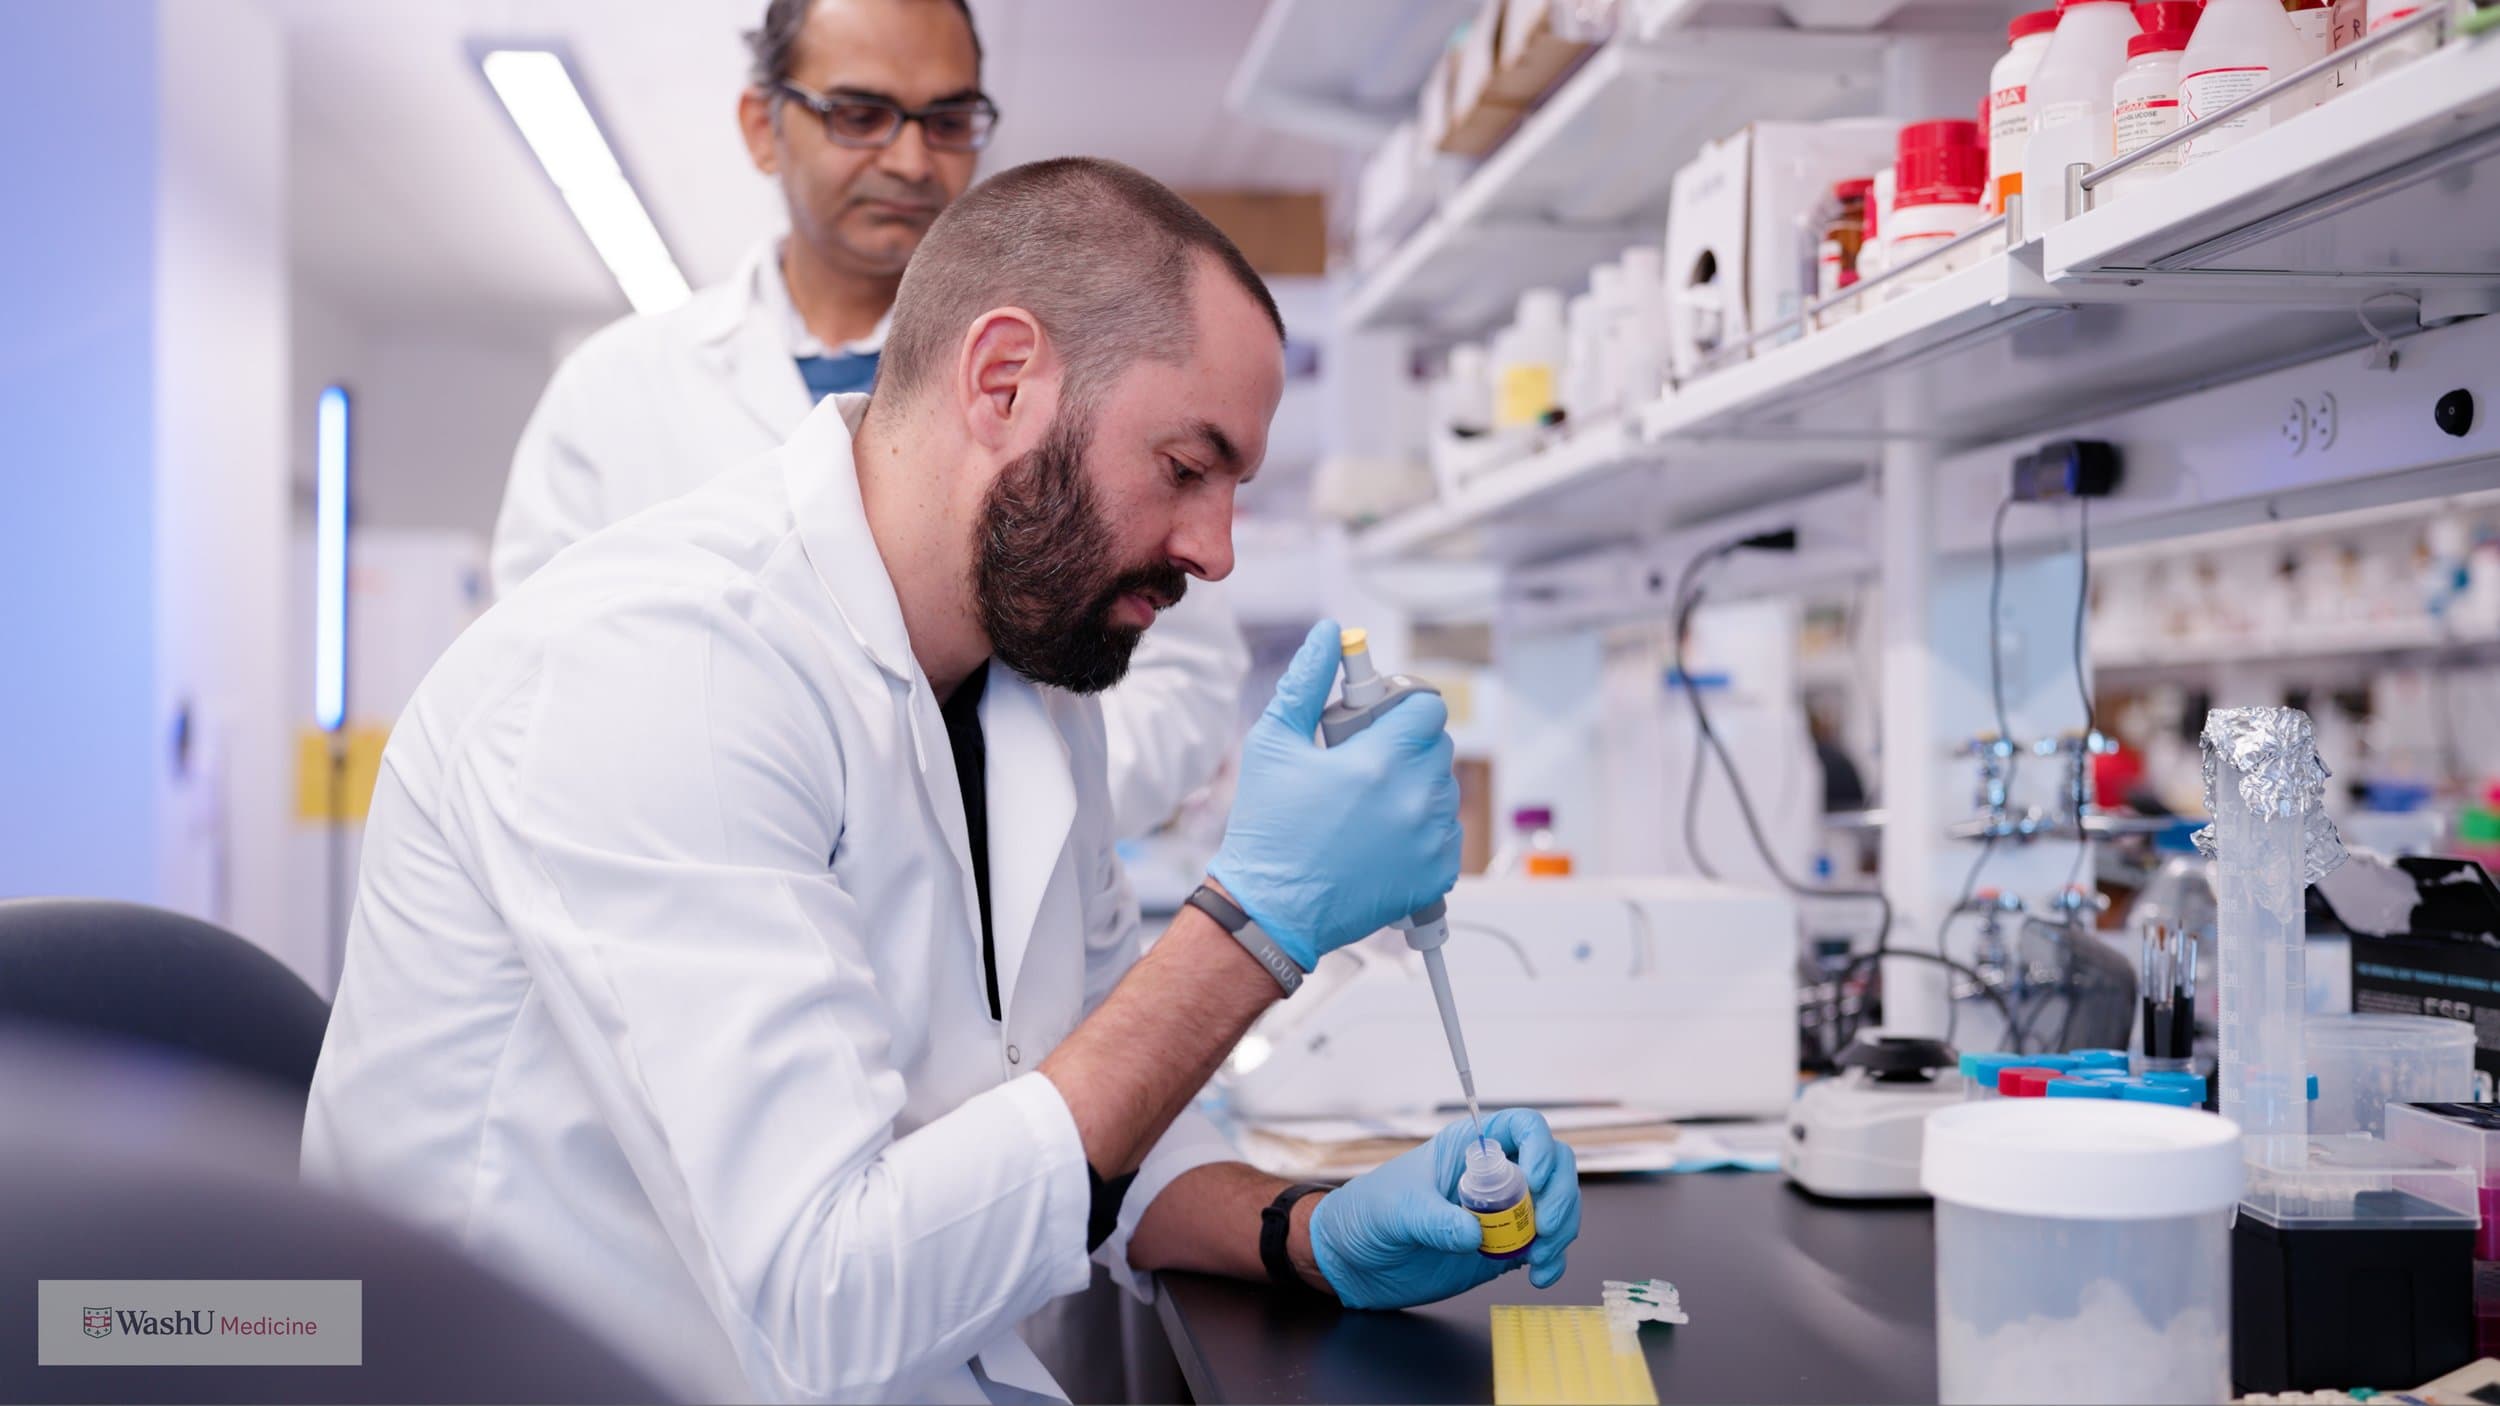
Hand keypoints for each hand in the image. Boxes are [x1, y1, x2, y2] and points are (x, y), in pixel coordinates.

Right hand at [1209, 619, 1460, 969]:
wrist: (1271, 910)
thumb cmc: (1268, 831)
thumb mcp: (1273, 743)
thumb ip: (1306, 682)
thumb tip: (1328, 637)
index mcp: (1381, 762)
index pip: (1428, 707)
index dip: (1404, 705)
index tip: (1382, 718)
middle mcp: (1415, 800)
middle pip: (1437, 745)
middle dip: (1406, 745)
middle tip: (1362, 763)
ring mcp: (1429, 842)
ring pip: (1444, 790)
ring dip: (1415, 787)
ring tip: (1368, 804)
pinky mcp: (1435, 876)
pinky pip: (1447, 834)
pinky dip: (1423, 831)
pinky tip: (1381, 837)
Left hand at [1308, 1108, 1581, 1309]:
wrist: (1354, 1262)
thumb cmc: (1366, 1215)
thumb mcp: (1395, 1210)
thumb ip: (1433, 1220)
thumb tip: (1474, 1234)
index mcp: (1468, 1148)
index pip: (1522, 1127)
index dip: (1540, 1145)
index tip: (1535, 1179)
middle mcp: (1494, 1176)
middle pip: (1554, 1166)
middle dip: (1560, 1195)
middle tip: (1544, 1228)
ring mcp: (1503, 1213)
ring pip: (1556, 1206)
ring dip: (1561, 1231)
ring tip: (1539, 1259)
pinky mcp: (1504, 1248)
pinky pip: (1544, 1247)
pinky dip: (1552, 1261)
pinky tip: (1539, 1276)